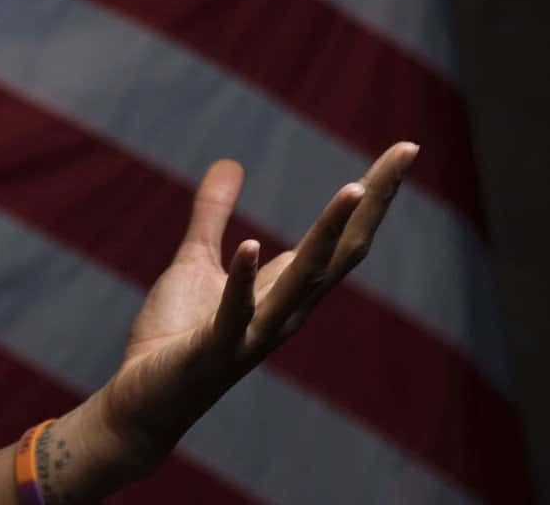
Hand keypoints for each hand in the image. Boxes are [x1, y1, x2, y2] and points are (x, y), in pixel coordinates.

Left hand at [92, 140, 419, 468]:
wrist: (144, 402)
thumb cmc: (176, 335)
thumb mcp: (195, 260)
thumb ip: (212, 214)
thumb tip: (230, 163)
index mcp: (285, 288)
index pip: (343, 237)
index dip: (373, 194)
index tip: (404, 148)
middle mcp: (285, 310)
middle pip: (342, 252)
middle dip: (373, 202)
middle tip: (405, 151)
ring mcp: (254, 332)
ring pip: (303, 281)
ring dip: (327, 234)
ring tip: (352, 187)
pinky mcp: (214, 349)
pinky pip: (236, 313)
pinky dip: (244, 279)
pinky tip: (252, 244)